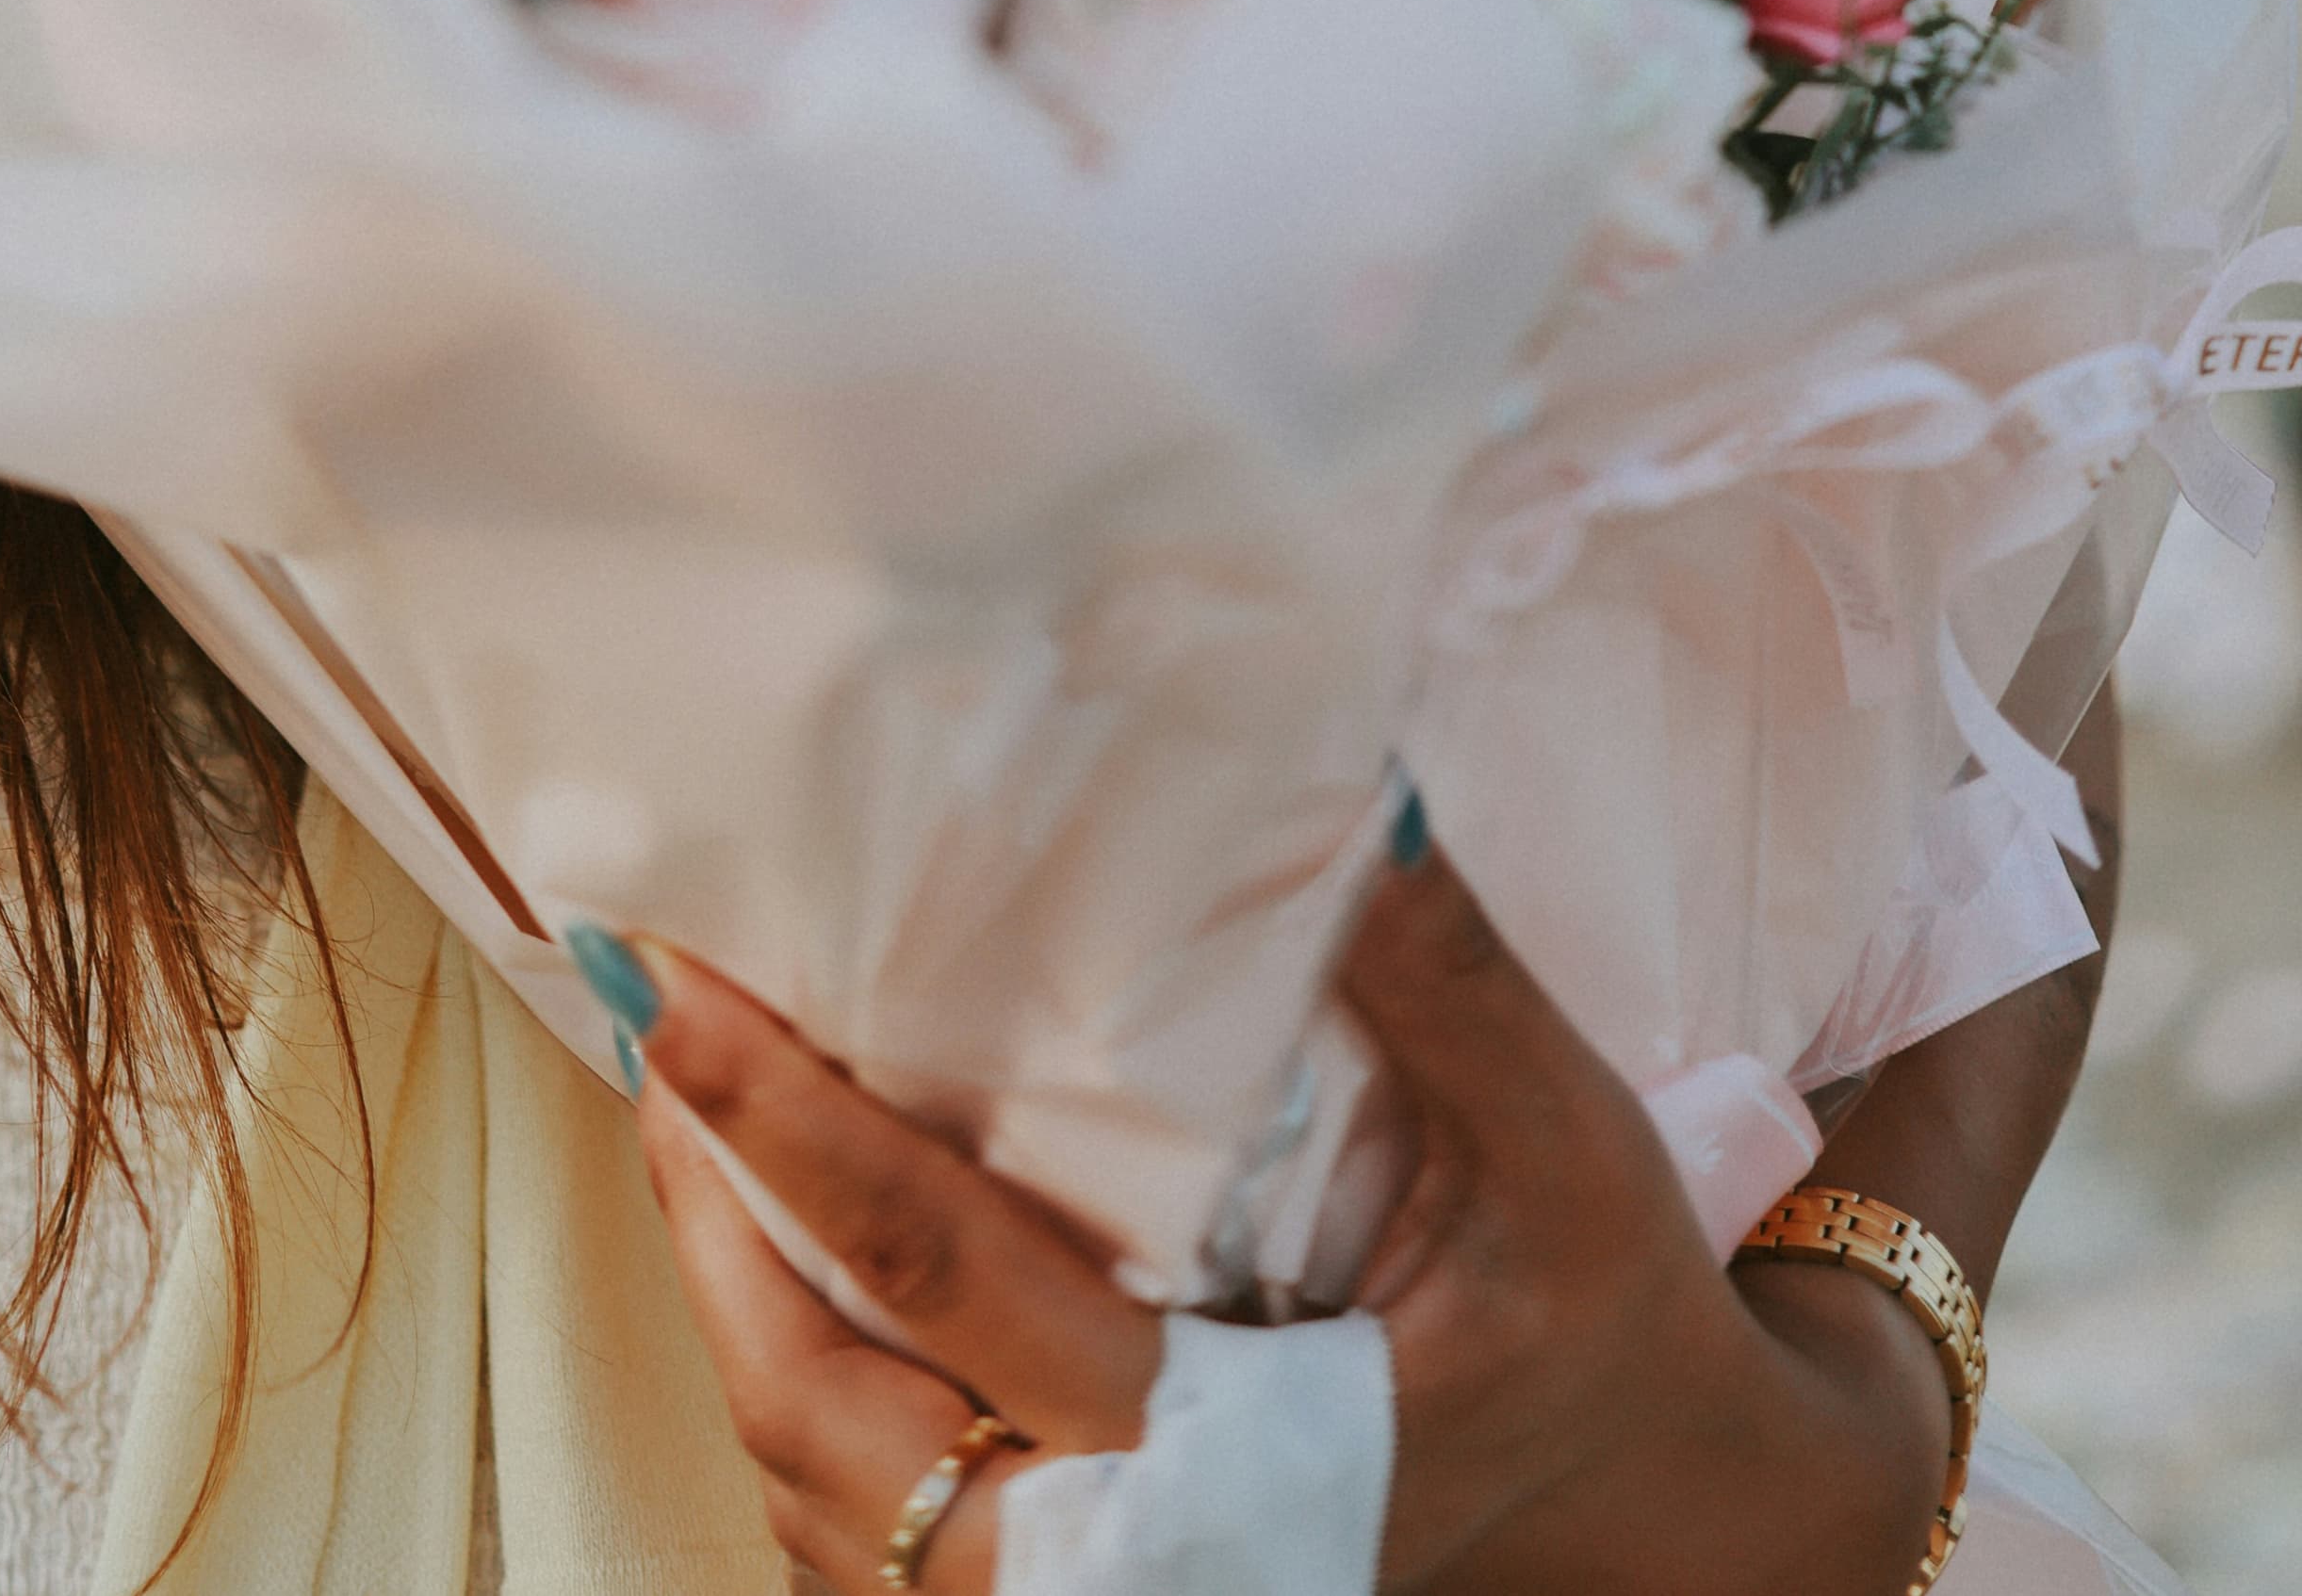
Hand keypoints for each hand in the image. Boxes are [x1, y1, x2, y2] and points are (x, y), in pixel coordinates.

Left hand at [628, 847, 1953, 1594]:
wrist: (1653, 1501)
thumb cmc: (1594, 1307)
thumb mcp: (1564, 1141)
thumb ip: (1443, 977)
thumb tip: (1343, 785)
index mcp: (1240, 1461)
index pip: (948, 1282)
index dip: (784, 1128)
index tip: (672, 982)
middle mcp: (1137, 1561)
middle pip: (824, 1420)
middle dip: (705, 1213)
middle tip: (648, 1015)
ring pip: (820, 1492)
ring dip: (727, 1299)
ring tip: (680, 1106)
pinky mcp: (1081, 1592)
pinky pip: (866, 1528)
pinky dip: (792, 1382)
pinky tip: (770, 1242)